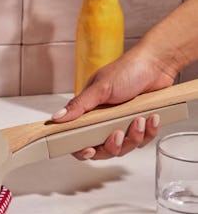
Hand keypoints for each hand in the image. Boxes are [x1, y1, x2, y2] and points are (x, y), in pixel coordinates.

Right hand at [51, 47, 175, 159]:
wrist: (157, 64)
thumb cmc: (127, 69)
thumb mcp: (100, 88)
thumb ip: (79, 105)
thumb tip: (56, 118)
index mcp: (89, 111)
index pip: (79, 137)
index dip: (82, 149)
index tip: (90, 149)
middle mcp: (104, 119)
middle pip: (103, 149)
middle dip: (113, 146)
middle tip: (118, 133)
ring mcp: (122, 123)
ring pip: (124, 147)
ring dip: (134, 136)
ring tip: (139, 119)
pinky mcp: (139, 125)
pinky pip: (143, 140)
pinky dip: (149, 132)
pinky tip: (150, 118)